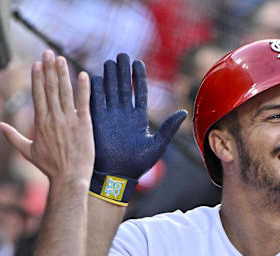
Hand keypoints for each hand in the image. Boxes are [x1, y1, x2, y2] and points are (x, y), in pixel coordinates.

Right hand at [0, 50, 93, 184]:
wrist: (69, 178)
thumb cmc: (49, 167)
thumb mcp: (28, 151)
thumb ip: (12, 136)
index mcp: (40, 122)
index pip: (38, 94)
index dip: (37, 77)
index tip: (36, 64)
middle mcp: (54, 118)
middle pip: (50, 88)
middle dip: (48, 69)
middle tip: (48, 52)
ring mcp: (69, 120)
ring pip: (65, 92)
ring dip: (62, 73)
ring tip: (60, 59)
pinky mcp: (84, 124)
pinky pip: (84, 102)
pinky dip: (84, 88)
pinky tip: (84, 75)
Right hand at [90, 53, 186, 180]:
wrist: (117, 177)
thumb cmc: (137, 164)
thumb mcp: (157, 145)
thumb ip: (168, 128)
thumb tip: (184, 113)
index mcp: (139, 118)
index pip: (140, 92)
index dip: (138, 77)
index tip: (138, 62)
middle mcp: (123, 114)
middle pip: (123, 86)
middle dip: (122, 71)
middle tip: (122, 55)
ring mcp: (109, 116)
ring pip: (109, 90)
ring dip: (109, 76)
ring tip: (110, 61)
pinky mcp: (96, 121)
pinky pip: (95, 101)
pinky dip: (95, 89)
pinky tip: (96, 76)